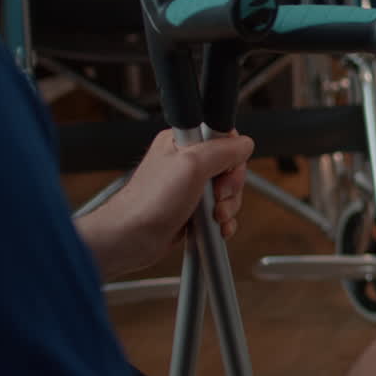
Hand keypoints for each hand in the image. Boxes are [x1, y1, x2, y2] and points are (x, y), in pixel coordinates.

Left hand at [77, 129, 253, 279]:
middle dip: (230, 187)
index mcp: (183, 141)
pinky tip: (216, 227)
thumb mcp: (192, 166)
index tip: (224, 170)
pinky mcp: (193, 207)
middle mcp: (186, 161)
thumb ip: (223, 150)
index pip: (224, 137)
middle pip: (231, 167)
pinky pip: (221, 210)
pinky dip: (223, 221)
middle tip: (217, 196)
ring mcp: (190, 186)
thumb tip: (244, 144)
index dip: (231, 155)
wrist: (131, 239)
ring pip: (228, 191)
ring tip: (213, 216)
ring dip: (228, 207)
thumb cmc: (149, 203)